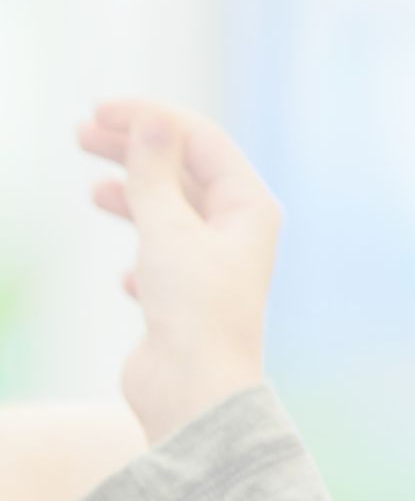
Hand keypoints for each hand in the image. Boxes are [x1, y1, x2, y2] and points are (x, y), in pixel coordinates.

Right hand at [71, 95, 280, 445]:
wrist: (192, 389)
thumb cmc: (192, 309)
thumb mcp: (168, 229)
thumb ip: (155, 173)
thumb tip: (154, 119)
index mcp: (250, 208)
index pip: (201, 141)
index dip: (150, 119)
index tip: (98, 111)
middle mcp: (239, 234)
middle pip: (184, 172)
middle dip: (135, 150)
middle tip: (80, 134)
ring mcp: (213, 267)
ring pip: (170, 214)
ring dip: (134, 196)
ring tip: (92, 191)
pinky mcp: (188, 301)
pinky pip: (162, 262)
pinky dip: (142, 257)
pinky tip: (127, 278)